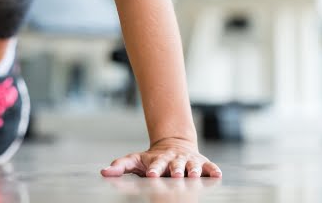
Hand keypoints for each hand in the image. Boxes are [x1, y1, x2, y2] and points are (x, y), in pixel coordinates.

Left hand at [100, 136, 221, 178]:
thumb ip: (121, 166)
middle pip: (175, 166)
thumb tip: (104, 172)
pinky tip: (217, 174)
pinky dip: (213, 170)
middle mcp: (174, 161)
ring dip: (194, 170)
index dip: (154, 170)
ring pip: (192, 166)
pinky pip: (209, 167)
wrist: (174, 145)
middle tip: (175, 176)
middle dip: (175, 170)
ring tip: (194, 175)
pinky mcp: (202, 163)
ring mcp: (188, 162)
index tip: (151, 175)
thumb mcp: (136, 160)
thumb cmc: (152, 159)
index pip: (156, 166)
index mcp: (159, 161)